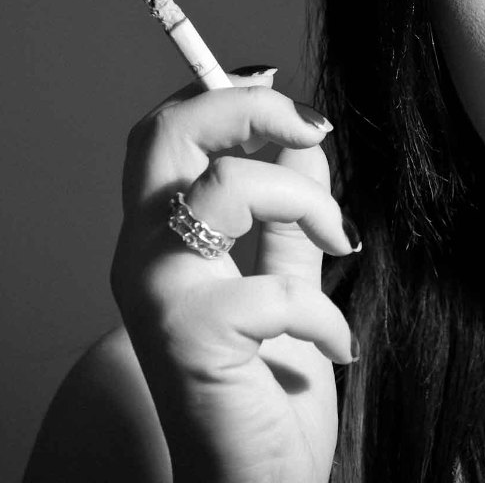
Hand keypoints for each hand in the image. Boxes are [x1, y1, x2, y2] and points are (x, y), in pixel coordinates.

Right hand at [111, 69, 358, 482]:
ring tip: (343, 246)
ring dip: (308, 203)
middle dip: (246, 108)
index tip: (284, 95)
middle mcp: (141, 256)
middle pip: (165, 135)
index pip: (163, 136)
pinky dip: (327, 313)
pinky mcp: (189, 335)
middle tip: (310, 126)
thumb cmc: (265, 388)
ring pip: (229, 189)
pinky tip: (336, 348)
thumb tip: (303, 140)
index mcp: (160, 238)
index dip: (219, 95)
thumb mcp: (286, 282)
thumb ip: (290, 216)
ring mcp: (158, 293)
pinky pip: (278, 285)